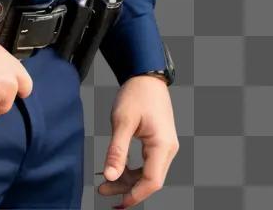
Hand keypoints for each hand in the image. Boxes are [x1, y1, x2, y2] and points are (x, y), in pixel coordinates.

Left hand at [96, 74, 178, 207]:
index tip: (117, 202)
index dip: (135, 195)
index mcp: (162, 145)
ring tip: (106, 181)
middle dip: (128, 189)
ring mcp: (165, 147)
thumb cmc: (136, 93)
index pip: (152, 181)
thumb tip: (109, 176)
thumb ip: (116, 151)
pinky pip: (147, 164)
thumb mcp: (122, 121)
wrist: (146, 76)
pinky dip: (133, 170)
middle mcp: (168, 149)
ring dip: (128, 180)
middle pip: (150, 180)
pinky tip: (118, 169)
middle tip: (103, 190)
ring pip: (148, 173)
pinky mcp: (159, 143)